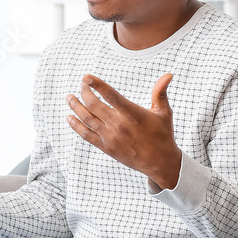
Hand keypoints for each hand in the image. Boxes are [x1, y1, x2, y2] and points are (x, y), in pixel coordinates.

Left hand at [66, 73, 181, 189]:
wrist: (160, 162)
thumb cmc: (162, 134)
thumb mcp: (164, 112)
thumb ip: (161, 92)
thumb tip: (169, 74)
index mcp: (132, 114)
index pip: (111, 95)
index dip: (97, 85)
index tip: (86, 77)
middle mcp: (119, 125)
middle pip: (94, 105)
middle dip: (84, 93)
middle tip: (81, 85)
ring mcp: (110, 137)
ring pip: (87, 119)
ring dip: (75, 107)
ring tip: (69, 97)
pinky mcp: (106, 147)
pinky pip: (86, 134)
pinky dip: (75, 125)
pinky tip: (69, 117)